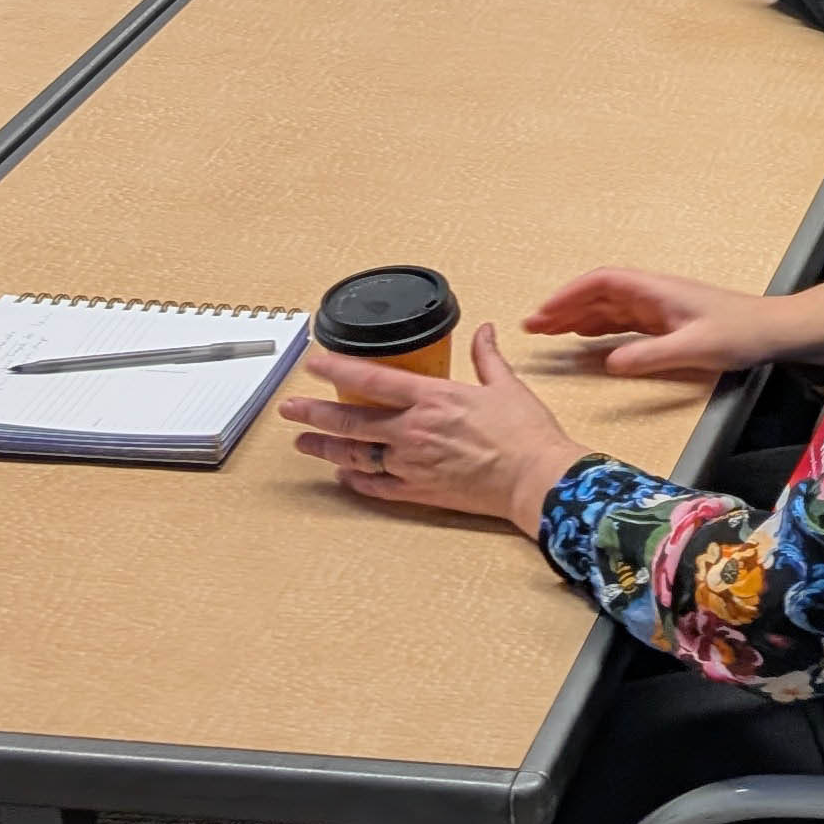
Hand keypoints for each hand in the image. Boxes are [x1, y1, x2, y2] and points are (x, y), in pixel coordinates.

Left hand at [280, 323, 591, 529]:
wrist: (534, 479)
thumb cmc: (525, 435)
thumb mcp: (506, 386)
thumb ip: (487, 357)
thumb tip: (484, 332)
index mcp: (433, 400)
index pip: (372, 380)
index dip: (337, 369)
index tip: (314, 363)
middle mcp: (414, 431)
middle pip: (351, 421)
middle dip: (314, 414)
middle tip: (289, 409)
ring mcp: (412, 464)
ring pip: (356, 455)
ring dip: (326, 448)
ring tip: (304, 443)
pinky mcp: (419, 491)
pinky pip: (376, 486)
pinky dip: (356, 481)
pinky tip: (343, 476)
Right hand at [525, 266, 823, 378]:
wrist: (774, 331)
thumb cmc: (741, 332)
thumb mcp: (695, 347)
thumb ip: (651, 355)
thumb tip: (609, 363)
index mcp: (656, 290)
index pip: (602, 282)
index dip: (569, 295)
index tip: (543, 313)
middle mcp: (652, 293)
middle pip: (598, 294)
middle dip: (563, 306)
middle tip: (531, 326)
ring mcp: (658, 307)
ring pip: (607, 307)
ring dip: (576, 317)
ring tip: (545, 332)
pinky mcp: (666, 322)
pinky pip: (621, 321)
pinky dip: (597, 328)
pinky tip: (582, 339)